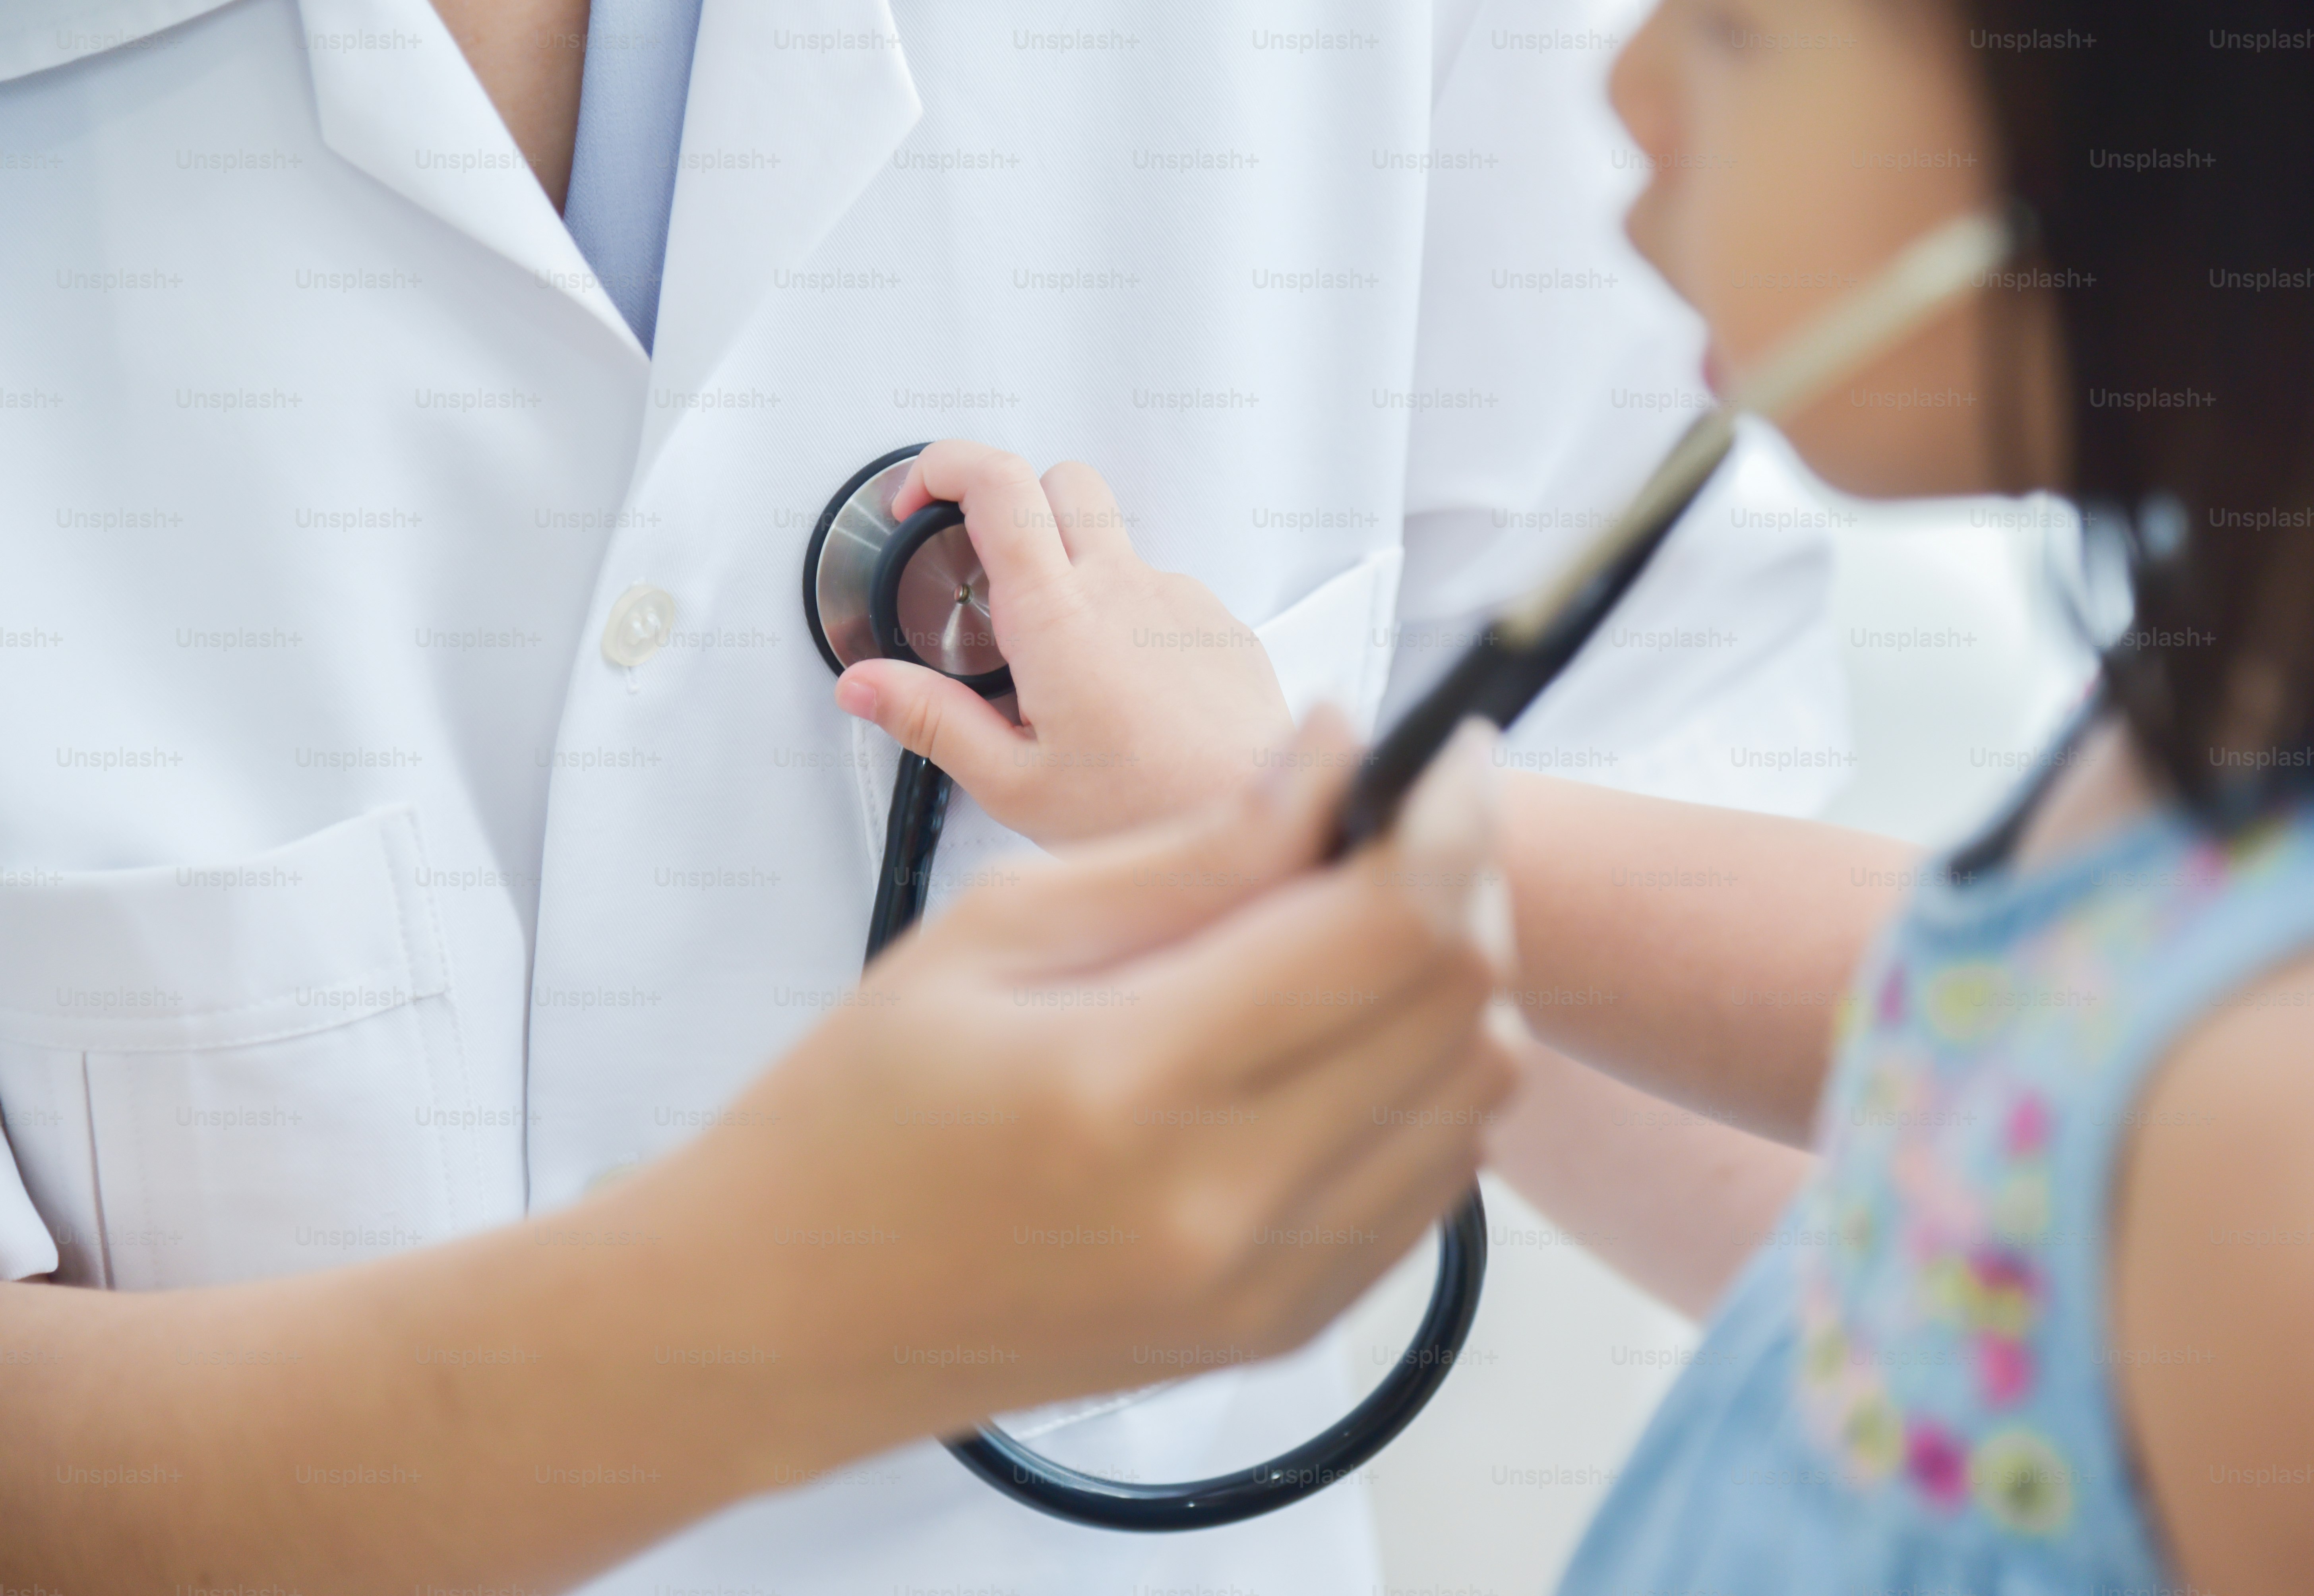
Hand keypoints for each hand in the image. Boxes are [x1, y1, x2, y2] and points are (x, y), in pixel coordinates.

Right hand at [693, 710, 1519, 1436]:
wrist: (790, 1319)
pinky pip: (1437, 1177)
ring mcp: (1268, 1284)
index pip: (1384, 924)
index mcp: (1128, 1083)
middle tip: (1403, 815)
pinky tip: (1343, 1029)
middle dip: (1462, 876)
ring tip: (1362, 920)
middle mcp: (1224, 1204)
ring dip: (1453, 977)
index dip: (1443, 812)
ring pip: (1476, 1088)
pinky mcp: (1286, 1326)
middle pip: (1459, 1001)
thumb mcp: (995, 932)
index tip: (1440, 745)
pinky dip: (1424, 1078)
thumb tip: (1339, 757)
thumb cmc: (857, 1112)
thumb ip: (1194, 851)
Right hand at [832, 440, 1294, 845]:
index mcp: (1059, 619)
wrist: (1261, 827)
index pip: (997, 483)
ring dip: (1076, 573)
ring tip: (1061, 666)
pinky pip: (1162, 594)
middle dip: (1013, 502)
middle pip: (1061, 481)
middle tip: (987, 572)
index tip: (919, 500)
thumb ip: (932, 721)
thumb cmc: (1150, 815)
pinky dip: (1129, 619)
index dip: (944, 467)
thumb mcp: (1014, 784)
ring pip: (1114, 544)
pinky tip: (1124, 694)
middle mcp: (1125, 589)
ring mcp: (1180, 601)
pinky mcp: (1220, 626)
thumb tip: (865, 685)